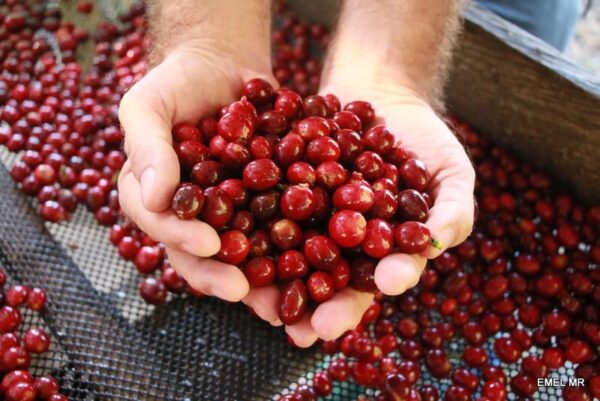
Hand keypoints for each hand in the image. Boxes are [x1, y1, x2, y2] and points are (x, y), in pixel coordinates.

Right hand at [118, 45, 275, 302]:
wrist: (224, 65)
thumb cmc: (178, 82)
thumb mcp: (149, 105)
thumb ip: (146, 146)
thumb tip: (155, 197)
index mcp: (155, 198)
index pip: (160, 225)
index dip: (181, 238)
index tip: (209, 243)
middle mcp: (189, 216)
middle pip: (198, 255)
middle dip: (219, 275)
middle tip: (242, 289)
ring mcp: (227, 214)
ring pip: (239, 255)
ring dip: (258, 281)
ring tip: (280, 303)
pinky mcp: (262, 205)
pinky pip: (275, 232)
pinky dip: (292, 252)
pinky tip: (312, 270)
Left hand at [265, 79, 474, 346]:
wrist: (381, 91)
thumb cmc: (424, 138)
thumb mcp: (451, 172)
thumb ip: (452, 210)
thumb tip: (435, 246)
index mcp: (380, 250)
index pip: (366, 285)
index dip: (354, 304)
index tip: (335, 322)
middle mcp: (340, 241)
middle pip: (324, 280)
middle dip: (309, 305)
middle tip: (295, 330)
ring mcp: (308, 215)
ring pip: (286, 250)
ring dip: (271, 276)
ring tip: (253, 298)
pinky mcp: (281, 186)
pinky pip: (264, 204)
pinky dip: (249, 219)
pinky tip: (232, 235)